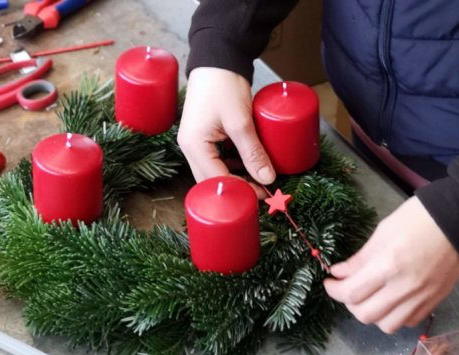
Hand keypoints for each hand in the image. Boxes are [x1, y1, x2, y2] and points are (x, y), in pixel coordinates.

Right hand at [177, 67, 274, 196]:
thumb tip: (267, 179)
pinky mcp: (204, 136)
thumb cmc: (223, 84)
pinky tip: (250, 164)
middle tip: (262, 191)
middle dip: (237, 188)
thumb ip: (253, 152)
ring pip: (215, 171)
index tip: (263, 194)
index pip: (216, 181)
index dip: (240, 191)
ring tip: (259, 179)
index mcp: (194, 146)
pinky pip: (218, 159)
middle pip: (212, 180)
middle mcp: (190, 148)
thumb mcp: (240, 121)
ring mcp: (196, 142)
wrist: (217, 56)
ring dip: (236, 177)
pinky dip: (234, 165)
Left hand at [323, 196, 458, 333]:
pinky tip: (390, 300)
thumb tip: (338, 273)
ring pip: (386, 325)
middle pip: (365, 314)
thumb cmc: (418, 219)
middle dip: (349, 304)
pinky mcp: (434, 302)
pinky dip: (394, 316)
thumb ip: (359, 258)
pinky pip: (408, 322)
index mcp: (388, 265)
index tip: (329, 283)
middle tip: (347, 288)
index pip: (351, 292)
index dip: (334, 291)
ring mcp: (421, 298)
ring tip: (369, 296)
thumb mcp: (382, 232)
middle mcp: (404, 287)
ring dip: (371, 314)